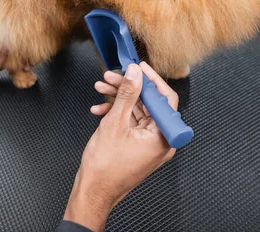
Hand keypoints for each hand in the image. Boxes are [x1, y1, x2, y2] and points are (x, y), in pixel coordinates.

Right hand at [63, 62, 178, 230]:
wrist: (93, 191)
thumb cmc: (105, 168)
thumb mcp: (115, 123)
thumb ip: (127, 94)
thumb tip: (135, 73)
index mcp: (163, 137)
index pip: (166, 99)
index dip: (151, 80)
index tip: (138, 67)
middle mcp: (160, 140)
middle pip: (149, 103)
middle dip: (129, 87)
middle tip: (112, 76)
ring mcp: (148, 143)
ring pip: (138, 110)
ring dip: (119, 98)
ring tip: (102, 88)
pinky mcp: (137, 144)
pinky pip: (131, 121)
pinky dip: (117, 112)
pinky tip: (100, 108)